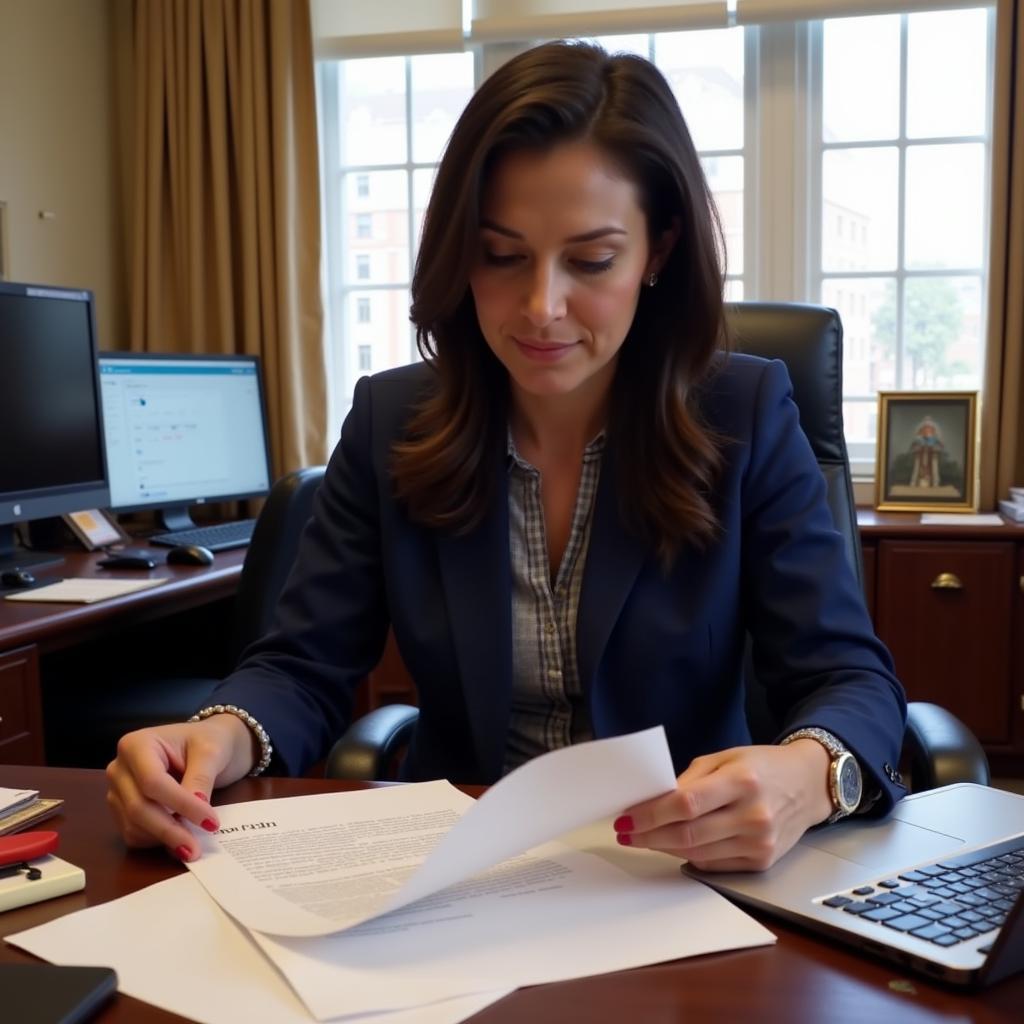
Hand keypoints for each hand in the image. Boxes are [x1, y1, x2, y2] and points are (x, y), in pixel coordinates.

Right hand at [105, 714, 257, 861]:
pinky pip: (133, 834)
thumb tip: (196, 808)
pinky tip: (179, 838)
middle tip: (197, 849)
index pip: (152, 782)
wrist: (207, 743)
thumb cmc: (209, 740)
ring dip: (163, 839)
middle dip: (169, 830)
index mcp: (137, 744)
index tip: (210, 822)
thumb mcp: (211, 752)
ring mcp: (118, 790)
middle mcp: (120, 768)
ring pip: (133, 825)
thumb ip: (200, 778)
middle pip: (138, 807)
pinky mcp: (122, 810)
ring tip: (193, 845)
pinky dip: (155, 841)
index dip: (181, 805)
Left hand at [613, 740, 832, 871]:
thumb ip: (690, 779)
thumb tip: (654, 801)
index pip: (686, 805)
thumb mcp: (726, 757)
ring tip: (643, 838)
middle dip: (649, 836)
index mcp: (742, 782)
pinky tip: (673, 845)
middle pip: (688, 834)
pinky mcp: (762, 862)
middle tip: (625, 833)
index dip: (651, 814)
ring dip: (664, 848)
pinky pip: (713, 864)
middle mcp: (754, 816)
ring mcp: (760, 843)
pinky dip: (689, 856)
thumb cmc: (762, 766)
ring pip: (697, 854)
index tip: (627, 817)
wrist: (807, 785)